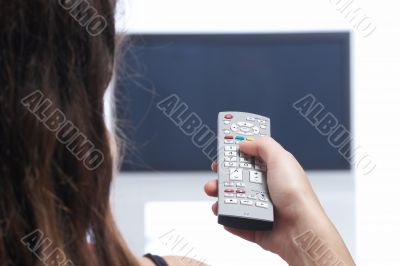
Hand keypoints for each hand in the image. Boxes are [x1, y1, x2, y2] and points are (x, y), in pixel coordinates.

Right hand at [204, 137, 353, 264]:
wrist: (301, 230)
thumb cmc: (297, 196)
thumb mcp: (281, 159)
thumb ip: (263, 145)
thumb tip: (245, 142)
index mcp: (273, 170)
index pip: (251, 157)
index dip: (236, 153)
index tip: (223, 150)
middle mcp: (266, 188)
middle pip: (237, 178)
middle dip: (223, 174)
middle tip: (216, 171)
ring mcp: (260, 208)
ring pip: (233, 199)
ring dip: (220, 196)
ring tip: (215, 193)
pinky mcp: (255, 226)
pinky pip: (235, 221)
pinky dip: (227, 218)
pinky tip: (224, 213)